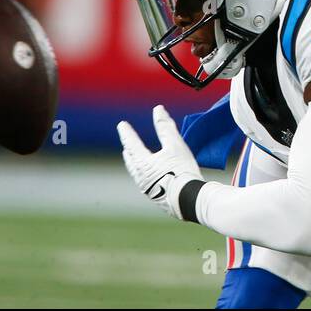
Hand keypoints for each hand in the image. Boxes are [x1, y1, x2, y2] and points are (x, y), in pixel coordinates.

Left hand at [117, 105, 203, 220]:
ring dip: (135, 165)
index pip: (131, 144)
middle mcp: (141, 177)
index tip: (122, 125)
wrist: (189, 200)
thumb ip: (165, 127)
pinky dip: (145, 175)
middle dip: (129, 152)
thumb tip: (158, 110)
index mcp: (143, 163)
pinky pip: (146, 183)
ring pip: (137, 174)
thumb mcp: (175, 145)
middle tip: (126, 146)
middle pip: (131, 162)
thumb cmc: (181, 170)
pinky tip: (153, 177)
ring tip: (136, 161)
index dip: (127, 133)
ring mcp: (148, 190)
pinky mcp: (157, 199)